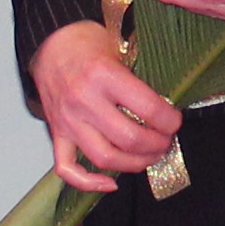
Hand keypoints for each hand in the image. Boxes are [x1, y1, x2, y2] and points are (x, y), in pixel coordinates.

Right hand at [33, 19, 180, 193]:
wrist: (50, 43)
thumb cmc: (87, 44)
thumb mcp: (119, 49)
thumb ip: (138, 80)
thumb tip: (165, 110)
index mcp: (103, 75)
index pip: (147, 108)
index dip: (169, 120)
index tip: (175, 121)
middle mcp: (83, 100)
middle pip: (129, 139)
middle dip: (157, 145)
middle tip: (166, 140)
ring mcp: (67, 121)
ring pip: (104, 159)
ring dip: (134, 164)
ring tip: (149, 156)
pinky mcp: (56, 133)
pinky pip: (67, 168)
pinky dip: (88, 182)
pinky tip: (110, 182)